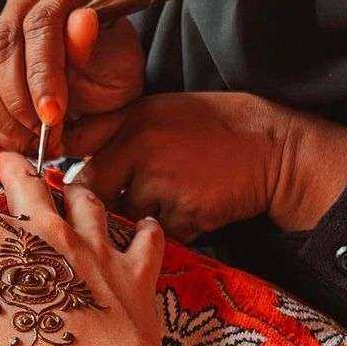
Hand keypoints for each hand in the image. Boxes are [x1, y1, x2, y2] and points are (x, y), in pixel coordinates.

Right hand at [0, 0, 144, 157]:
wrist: (100, 81)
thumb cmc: (110, 70)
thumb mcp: (118, 63)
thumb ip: (94, 51)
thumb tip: (83, 21)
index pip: (40, 26)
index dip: (42, 75)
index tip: (52, 115)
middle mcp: (21, 8)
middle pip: (1, 49)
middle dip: (20, 102)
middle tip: (44, 135)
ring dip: (5, 118)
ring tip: (35, 141)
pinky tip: (21, 139)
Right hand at [0, 148, 171, 345]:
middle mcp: (47, 233)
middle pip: (26, 185)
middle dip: (10, 166)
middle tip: (4, 155)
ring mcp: (95, 252)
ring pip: (84, 202)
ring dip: (70, 188)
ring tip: (65, 183)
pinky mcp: (133, 279)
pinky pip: (143, 242)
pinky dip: (142, 230)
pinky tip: (143, 224)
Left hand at [66, 92, 346, 241]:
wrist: (275, 149)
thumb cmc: (214, 129)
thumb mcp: (162, 111)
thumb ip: (119, 130)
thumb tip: (71, 152)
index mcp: (134, 119)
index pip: (77, 147)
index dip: (73, 170)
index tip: (75, 183)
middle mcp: (142, 148)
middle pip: (94, 192)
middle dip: (103, 204)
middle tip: (123, 204)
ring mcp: (163, 183)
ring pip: (127, 217)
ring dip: (142, 218)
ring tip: (174, 198)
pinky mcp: (184, 214)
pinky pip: (160, 235)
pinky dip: (173, 230)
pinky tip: (194, 209)